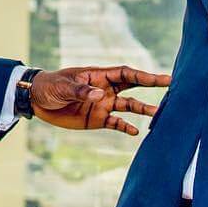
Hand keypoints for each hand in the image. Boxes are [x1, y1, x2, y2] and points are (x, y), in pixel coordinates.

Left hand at [29, 65, 170, 135]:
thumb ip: (81, 91)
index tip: (161, 78)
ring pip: (128, 106)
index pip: (125, 74)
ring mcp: (103, 104)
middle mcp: (105, 89)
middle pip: (133, 86)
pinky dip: (126, 127)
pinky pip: (116, 123)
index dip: (143, 75)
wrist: (37, 100)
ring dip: (142, 110)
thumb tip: (100, 95)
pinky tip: (136, 132)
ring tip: (158, 114)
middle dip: (151, 85)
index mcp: (98, 76)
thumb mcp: (63, 87)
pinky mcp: (97, 119)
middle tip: (171, 85)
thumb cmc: (50, 86)